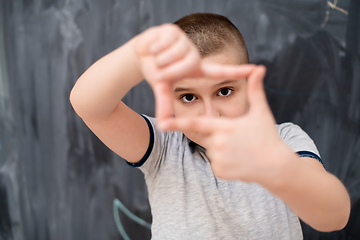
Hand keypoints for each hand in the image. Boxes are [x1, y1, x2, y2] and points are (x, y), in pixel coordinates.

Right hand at [134, 24, 255, 121]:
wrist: (140, 54)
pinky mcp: (173, 30)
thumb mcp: (161, 88)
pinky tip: (154, 46)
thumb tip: (163, 126)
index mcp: (196, 68)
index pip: (220, 71)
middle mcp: (194, 55)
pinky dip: (154, 48)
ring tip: (158, 56)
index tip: (258, 70)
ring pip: (172, 56)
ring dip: (158, 59)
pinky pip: (164, 44)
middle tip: (161, 67)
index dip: (238, 71)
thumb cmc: (155, 71)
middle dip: (166, 70)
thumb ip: (164, 105)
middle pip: (182, 67)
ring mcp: (185, 41)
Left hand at [160, 66, 289, 181]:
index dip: (177, 123)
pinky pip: (215, 163)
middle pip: (207, 136)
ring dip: (222, 148)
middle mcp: (218, 143)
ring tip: (241, 150)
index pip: (196, 124)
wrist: (276, 166)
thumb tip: (259, 68)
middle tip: (238, 139)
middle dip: (218, 135)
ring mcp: (218, 159)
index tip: (162, 123)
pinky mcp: (219, 171)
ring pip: (211, 149)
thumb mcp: (261, 112)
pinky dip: (224, 161)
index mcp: (224, 126)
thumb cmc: (268, 136)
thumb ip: (255, 89)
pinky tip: (239, 161)